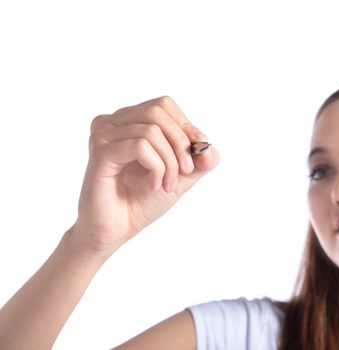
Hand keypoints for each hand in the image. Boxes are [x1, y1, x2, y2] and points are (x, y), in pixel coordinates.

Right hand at [71, 96, 219, 253]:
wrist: (118, 229)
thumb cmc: (143, 200)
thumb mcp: (182, 176)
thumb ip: (200, 160)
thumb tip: (208, 147)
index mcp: (129, 121)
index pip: (164, 105)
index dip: (185, 128)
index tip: (192, 159)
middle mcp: (112, 122)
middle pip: (158, 111)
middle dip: (180, 143)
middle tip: (184, 172)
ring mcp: (103, 135)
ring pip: (151, 130)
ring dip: (169, 162)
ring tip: (167, 185)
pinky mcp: (100, 153)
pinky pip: (140, 146)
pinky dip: (157, 167)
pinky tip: (154, 185)